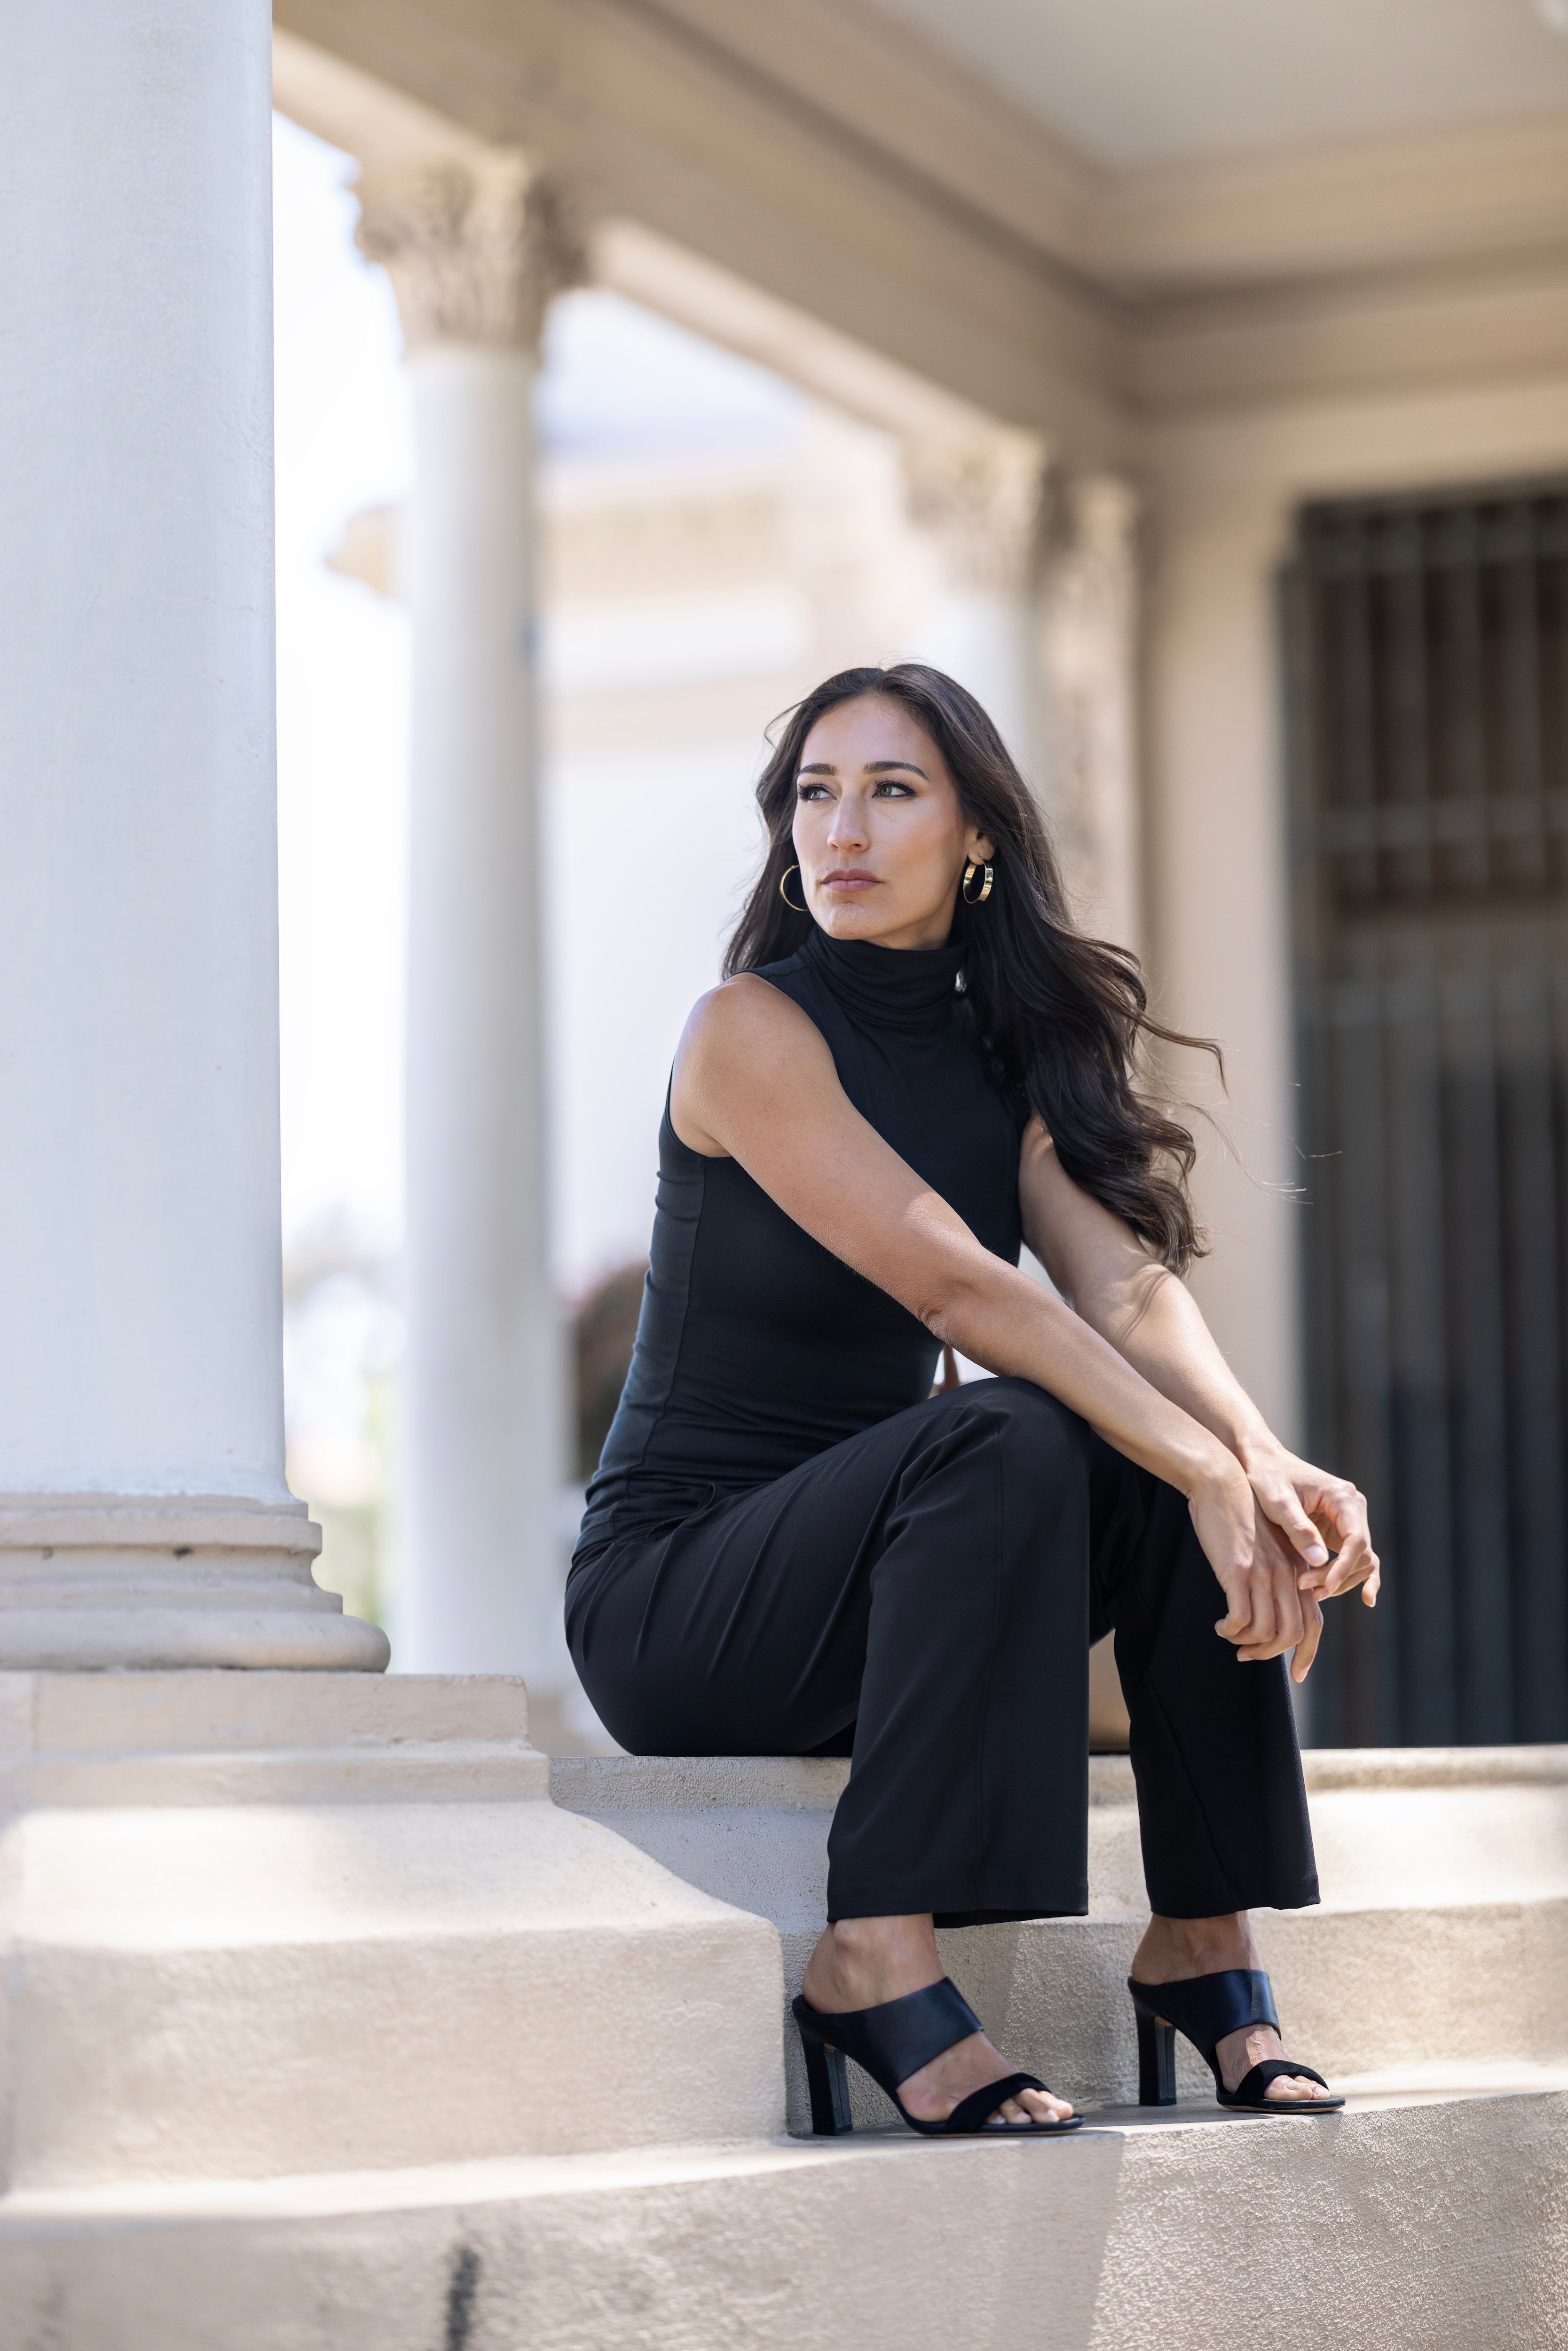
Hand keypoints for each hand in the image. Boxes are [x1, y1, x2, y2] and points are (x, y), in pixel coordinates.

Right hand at [1186, 1463, 1312, 1671]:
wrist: (1220, 1482)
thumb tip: (1279, 1609)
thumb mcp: (1269, 1544)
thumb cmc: (1241, 1513)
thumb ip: (1279, 1573)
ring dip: (1249, 1645)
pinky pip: (1240, 1618)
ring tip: (1233, 1640)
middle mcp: (1288, 1573)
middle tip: (1249, 1657)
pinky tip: (1221, 1625)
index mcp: (1299, 1568)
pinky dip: (1231, 1630)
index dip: (1307, 1652)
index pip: (1314, 1622)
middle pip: (1293, 1632)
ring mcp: (1264, 1573)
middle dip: (1273, 1655)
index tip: (1297, 1672)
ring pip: (1266, 1631)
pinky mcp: (1239, 1570)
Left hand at [1241, 1441, 1380, 1612]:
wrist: (1263, 1462)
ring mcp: (1348, 1520)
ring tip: (1313, 1593)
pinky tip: (1366, 1600)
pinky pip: (1354, 1557)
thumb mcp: (1278, 1501)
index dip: (1343, 1567)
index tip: (1323, 1586)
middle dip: (1337, 1576)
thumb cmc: (1268, 1477)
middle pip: (1361, 1554)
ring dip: (1341, 1580)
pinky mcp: (1339, 1530)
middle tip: (1306, 1588)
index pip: (1356, 1540)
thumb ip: (1298, 1529)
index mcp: (1342, 1496)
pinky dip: (1356, 1576)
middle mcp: (1352, 1508)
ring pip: (1360, 1560)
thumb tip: (1320, 1561)